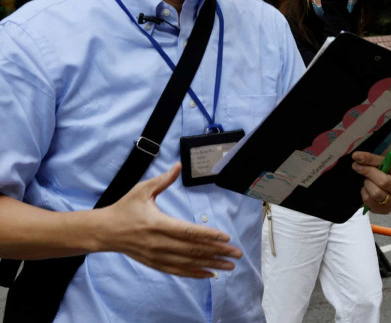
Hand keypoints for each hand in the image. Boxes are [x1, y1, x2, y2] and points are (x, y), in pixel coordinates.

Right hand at [100, 163, 241, 278]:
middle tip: (236, 254)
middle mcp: (158, 243)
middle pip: (192, 250)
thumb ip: (163, 180)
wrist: (104, 231)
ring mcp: (156, 256)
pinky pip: (178, 271)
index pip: (188, 232)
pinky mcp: (154, 263)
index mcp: (157, 224)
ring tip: (229, 266)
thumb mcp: (142, 190)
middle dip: (217, 252)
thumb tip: (178, 165)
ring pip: (188, 263)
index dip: (208, 235)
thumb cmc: (125, 208)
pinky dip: (195, 273)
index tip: (226, 238)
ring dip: (211, 265)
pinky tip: (210, 274)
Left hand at [351, 151, 390, 213]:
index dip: (372, 160)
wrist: (388, 188)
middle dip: (367, 172)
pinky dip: (364, 193)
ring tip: (367, 180)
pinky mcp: (385, 210)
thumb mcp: (386, 163)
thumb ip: (375, 160)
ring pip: (375, 192)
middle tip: (357, 166)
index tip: (357, 156)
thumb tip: (358, 157)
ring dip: (367, 184)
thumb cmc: (387, 172)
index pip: (389, 165)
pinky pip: (369, 201)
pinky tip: (367, 189)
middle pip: (383, 182)